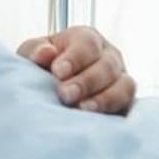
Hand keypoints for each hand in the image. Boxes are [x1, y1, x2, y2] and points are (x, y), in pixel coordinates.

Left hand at [17, 25, 135, 114]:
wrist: (46, 92)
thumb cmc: (40, 67)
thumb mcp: (30, 55)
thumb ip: (35, 51)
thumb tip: (46, 52)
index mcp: (86, 38)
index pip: (87, 43)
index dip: (74, 58)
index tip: (58, 72)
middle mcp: (108, 56)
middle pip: (107, 65)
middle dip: (86, 81)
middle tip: (65, 95)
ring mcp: (120, 79)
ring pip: (124, 86)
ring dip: (104, 99)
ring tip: (82, 109)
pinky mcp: (125, 103)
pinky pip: (128, 106)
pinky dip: (114, 112)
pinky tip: (98, 120)